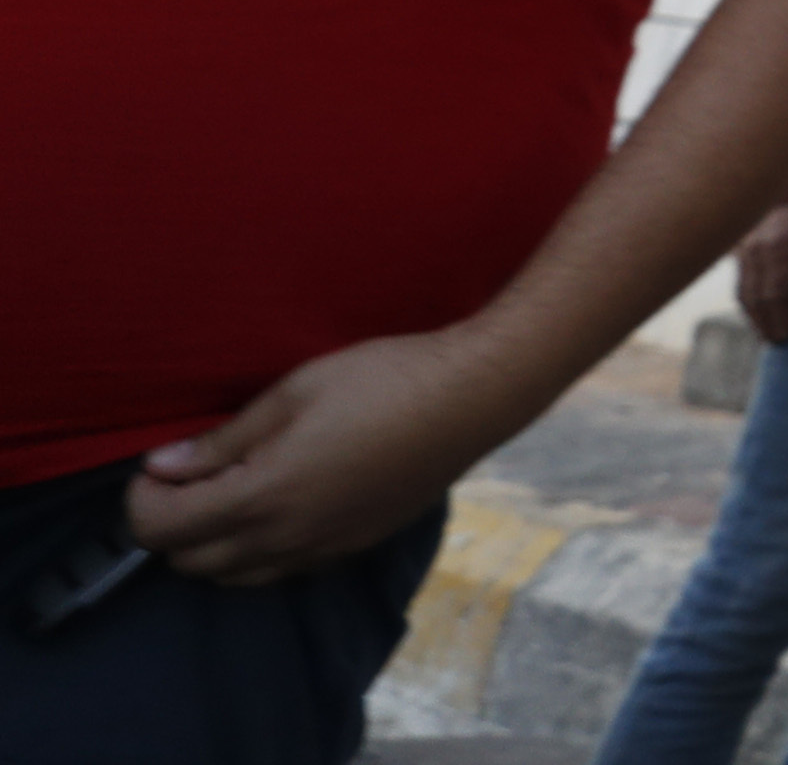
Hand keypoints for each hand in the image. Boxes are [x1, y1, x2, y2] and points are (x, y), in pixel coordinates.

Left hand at [124, 333, 535, 585]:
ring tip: (230, 492)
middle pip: (191, 563)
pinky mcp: (354, 547)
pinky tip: (280, 504)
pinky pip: (282, 571)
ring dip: (213, 545)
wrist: (475, 396)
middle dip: (171, 525)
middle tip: (187, 476)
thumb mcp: (295, 391)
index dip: (143, 500)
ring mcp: (324, 549)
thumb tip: (164, 466)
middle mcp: (287, 538)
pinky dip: (258, 551)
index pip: (163, 529)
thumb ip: (224, 439)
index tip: (158, 464)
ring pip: (235, 577)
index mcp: (264, 496)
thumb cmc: (385, 379)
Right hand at [736, 183, 787, 344]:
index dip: (779, 319)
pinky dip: (746, 285)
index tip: (785, 337)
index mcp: (778, 245)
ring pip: (741, 282)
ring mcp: (742, 237)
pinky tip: (754, 294)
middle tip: (772, 340)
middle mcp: (753, 245)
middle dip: (762, 321)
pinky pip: (738, 266)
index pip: (774, 295)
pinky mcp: (739, 229)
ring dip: (751, 307)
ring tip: (762, 325)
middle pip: (753, 295)